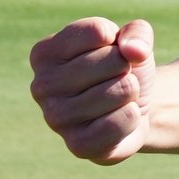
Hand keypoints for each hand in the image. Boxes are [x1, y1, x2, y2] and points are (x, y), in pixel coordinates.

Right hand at [29, 18, 155, 164]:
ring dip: (132, 93)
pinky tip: (119, 119)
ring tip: (117, 99)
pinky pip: (124, 120)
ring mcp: (55, 119)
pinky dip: (133, 117)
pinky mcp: (77, 146)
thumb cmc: (122, 67)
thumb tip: (134, 51)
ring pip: (122, 89)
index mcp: (44, 53)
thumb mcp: (132, 39)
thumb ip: (137, 32)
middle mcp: (41, 86)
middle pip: (114, 60)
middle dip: (127, 68)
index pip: (98, 32)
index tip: (111, 52)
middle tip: (116, 79)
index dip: (119, 41)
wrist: (132, 108)